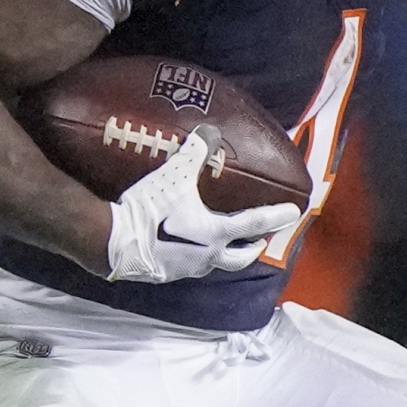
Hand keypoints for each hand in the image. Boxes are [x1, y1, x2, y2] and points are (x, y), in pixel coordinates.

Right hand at [103, 128, 300, 283]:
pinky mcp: (165, 275)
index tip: (293, 213)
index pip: (255, 224)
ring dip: (224, 255)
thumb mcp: (174, 177)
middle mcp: (207, 256)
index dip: (276, 216)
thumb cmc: (149, 210)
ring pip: (214, 265)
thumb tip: (209, 131)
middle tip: (261, 241)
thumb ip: (193, 153)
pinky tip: (187, 250)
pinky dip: (195, 258)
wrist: (112, 242)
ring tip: (223, 245)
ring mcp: (186, 269)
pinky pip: (188, 267)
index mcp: (216, 233)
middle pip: (240, 258)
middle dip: (253, 249)